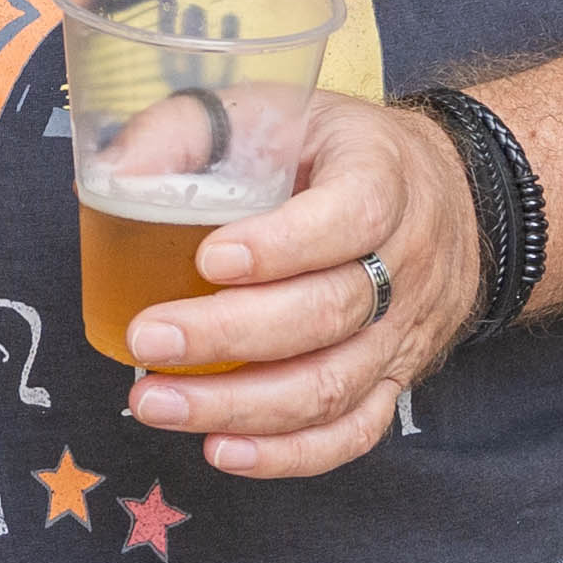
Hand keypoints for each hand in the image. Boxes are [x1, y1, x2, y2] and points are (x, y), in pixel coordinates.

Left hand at [114, 97, 480, 477]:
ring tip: (156, 402)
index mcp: (381, 177)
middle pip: (330, 313)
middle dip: (230, 335)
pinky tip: (221, 449)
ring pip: (333, 384)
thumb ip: (189, 129)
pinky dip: (288, 453)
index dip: (284, 244)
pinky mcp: (395, 379)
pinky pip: (352, 431)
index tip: (210, 259)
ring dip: (240, 406)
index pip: (352, 216)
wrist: (448, 196)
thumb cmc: (330, 151)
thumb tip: (115, 174)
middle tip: (147, 338)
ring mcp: (403, 330)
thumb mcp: (272, 109)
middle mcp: (405, 262)